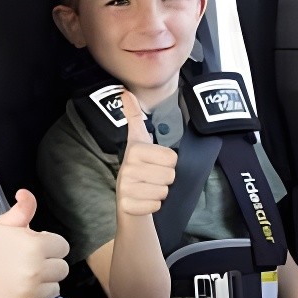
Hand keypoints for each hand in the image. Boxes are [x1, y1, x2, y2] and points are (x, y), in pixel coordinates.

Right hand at [0, 190, 68, 297]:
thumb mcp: (5, 223)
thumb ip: (23, 208)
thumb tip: (25, 193)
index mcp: (35, 246)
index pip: (62, 247)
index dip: (51, 244)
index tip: (38, 246)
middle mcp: (35, 270)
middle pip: (62, 269)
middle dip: (51, 263)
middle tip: (33, 261)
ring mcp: (30, 291)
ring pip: (55, 287)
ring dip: (46, 281)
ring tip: (28, 274)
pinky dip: (36, 296)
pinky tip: (22, 287)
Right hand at [114, 90, 177, 220]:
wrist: (127, 199)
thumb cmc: (138, 167)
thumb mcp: (137, 140)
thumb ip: (133, 116)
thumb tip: (125, 91)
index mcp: (135, 150)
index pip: (172, 158)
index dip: (168, 163)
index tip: (154, 163)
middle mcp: (128, 168)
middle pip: (170, 175)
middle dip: (165, 179)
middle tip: (151, 178)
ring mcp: (126, 188)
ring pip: (164, 191)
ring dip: (159, 192)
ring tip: (147, 188)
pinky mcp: (128, 206)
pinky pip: (156, 205)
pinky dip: (153, 206)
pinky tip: (143, 200)